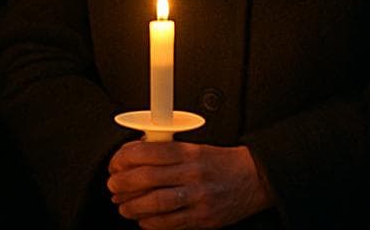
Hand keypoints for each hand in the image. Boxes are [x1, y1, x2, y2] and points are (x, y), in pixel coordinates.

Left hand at [106, 141, 271, 228]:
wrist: (256, 178)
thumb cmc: (222, 162)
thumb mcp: (194, 147)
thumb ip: (167, 152)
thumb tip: (134, 157)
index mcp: (187, 152)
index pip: (146, 152)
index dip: (123, 158)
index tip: (115, 164)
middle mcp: (192, 174)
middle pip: (146, 178)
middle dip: (122, 183)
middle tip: (113, 186)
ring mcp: (198, 197)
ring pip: (156, 203)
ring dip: (133, 206)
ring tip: (123, 206)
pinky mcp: (204, 218)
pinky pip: (171, 223)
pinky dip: (152, 223)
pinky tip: (143, 220)